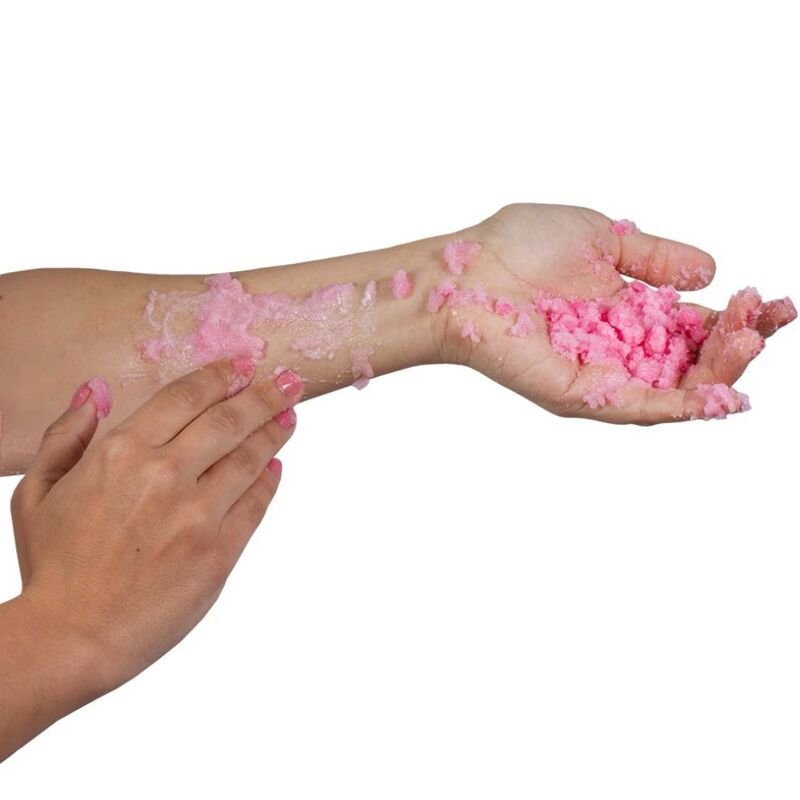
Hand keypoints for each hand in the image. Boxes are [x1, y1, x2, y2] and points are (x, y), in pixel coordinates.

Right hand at [10, 358, 300, 694]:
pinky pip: (256, 504)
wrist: (71, 638)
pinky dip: (269, 480)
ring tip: (290, 416)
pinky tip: (276, 466)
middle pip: (229, 419)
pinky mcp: (220, 551)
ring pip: (249, 457)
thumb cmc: (53, 567)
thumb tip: (95, 391)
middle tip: (288, 381)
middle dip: (263, 395)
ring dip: (274, 431)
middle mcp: (165, 474)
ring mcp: (197, 513)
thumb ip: (66, 436)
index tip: (240, 366)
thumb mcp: (37, 493)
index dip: (219, 377)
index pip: (185, 397)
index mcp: (121, 453)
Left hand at [436, 204, 794, 422]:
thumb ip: (656, 258)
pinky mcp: (579, 395)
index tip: (777, 302)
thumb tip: (711, 271)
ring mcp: (600, 375)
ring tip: (752, 342)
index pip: (693, 323)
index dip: (738, 317)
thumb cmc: (517, 247)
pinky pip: (639, 407)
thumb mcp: (603, 238)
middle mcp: (618, 348)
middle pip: (692, 360)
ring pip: (675, 387)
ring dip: (720, 372)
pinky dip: (683, 406)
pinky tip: (722, 396)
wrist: (464, 272)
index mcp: (626, 311)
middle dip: (735, 343)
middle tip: (765, 319)